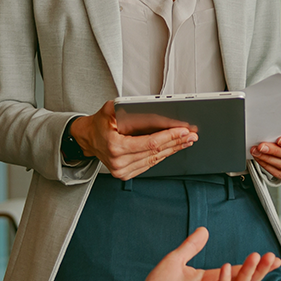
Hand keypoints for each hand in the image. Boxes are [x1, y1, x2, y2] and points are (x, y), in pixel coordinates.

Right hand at [70, 101, 194, 179]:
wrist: (88, 138)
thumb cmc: (99, 123)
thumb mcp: (108, 109)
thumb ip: (123, 106)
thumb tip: (142, 105)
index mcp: (115, 147)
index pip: (149, 143)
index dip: (169, 136)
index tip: (183, 130)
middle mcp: (118, 162)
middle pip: (155, 152)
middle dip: (176, 142)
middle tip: (192, 135)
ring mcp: (122, 171)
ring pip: (154, 160)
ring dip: (173, 149)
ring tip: (187, 141)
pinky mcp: (125, 174)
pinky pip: (149, 165)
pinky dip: (163, 156)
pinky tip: (173, 148)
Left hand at [123, 226, 279, 280]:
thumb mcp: (176, 260)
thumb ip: (191, 246)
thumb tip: (204, 230)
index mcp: (213, 280)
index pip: (241, 272)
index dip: (256, 265)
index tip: (273, 257)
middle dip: (260, 270)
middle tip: (273, 257)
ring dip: (250, 273)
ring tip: (258, 258)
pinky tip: (228, 268)